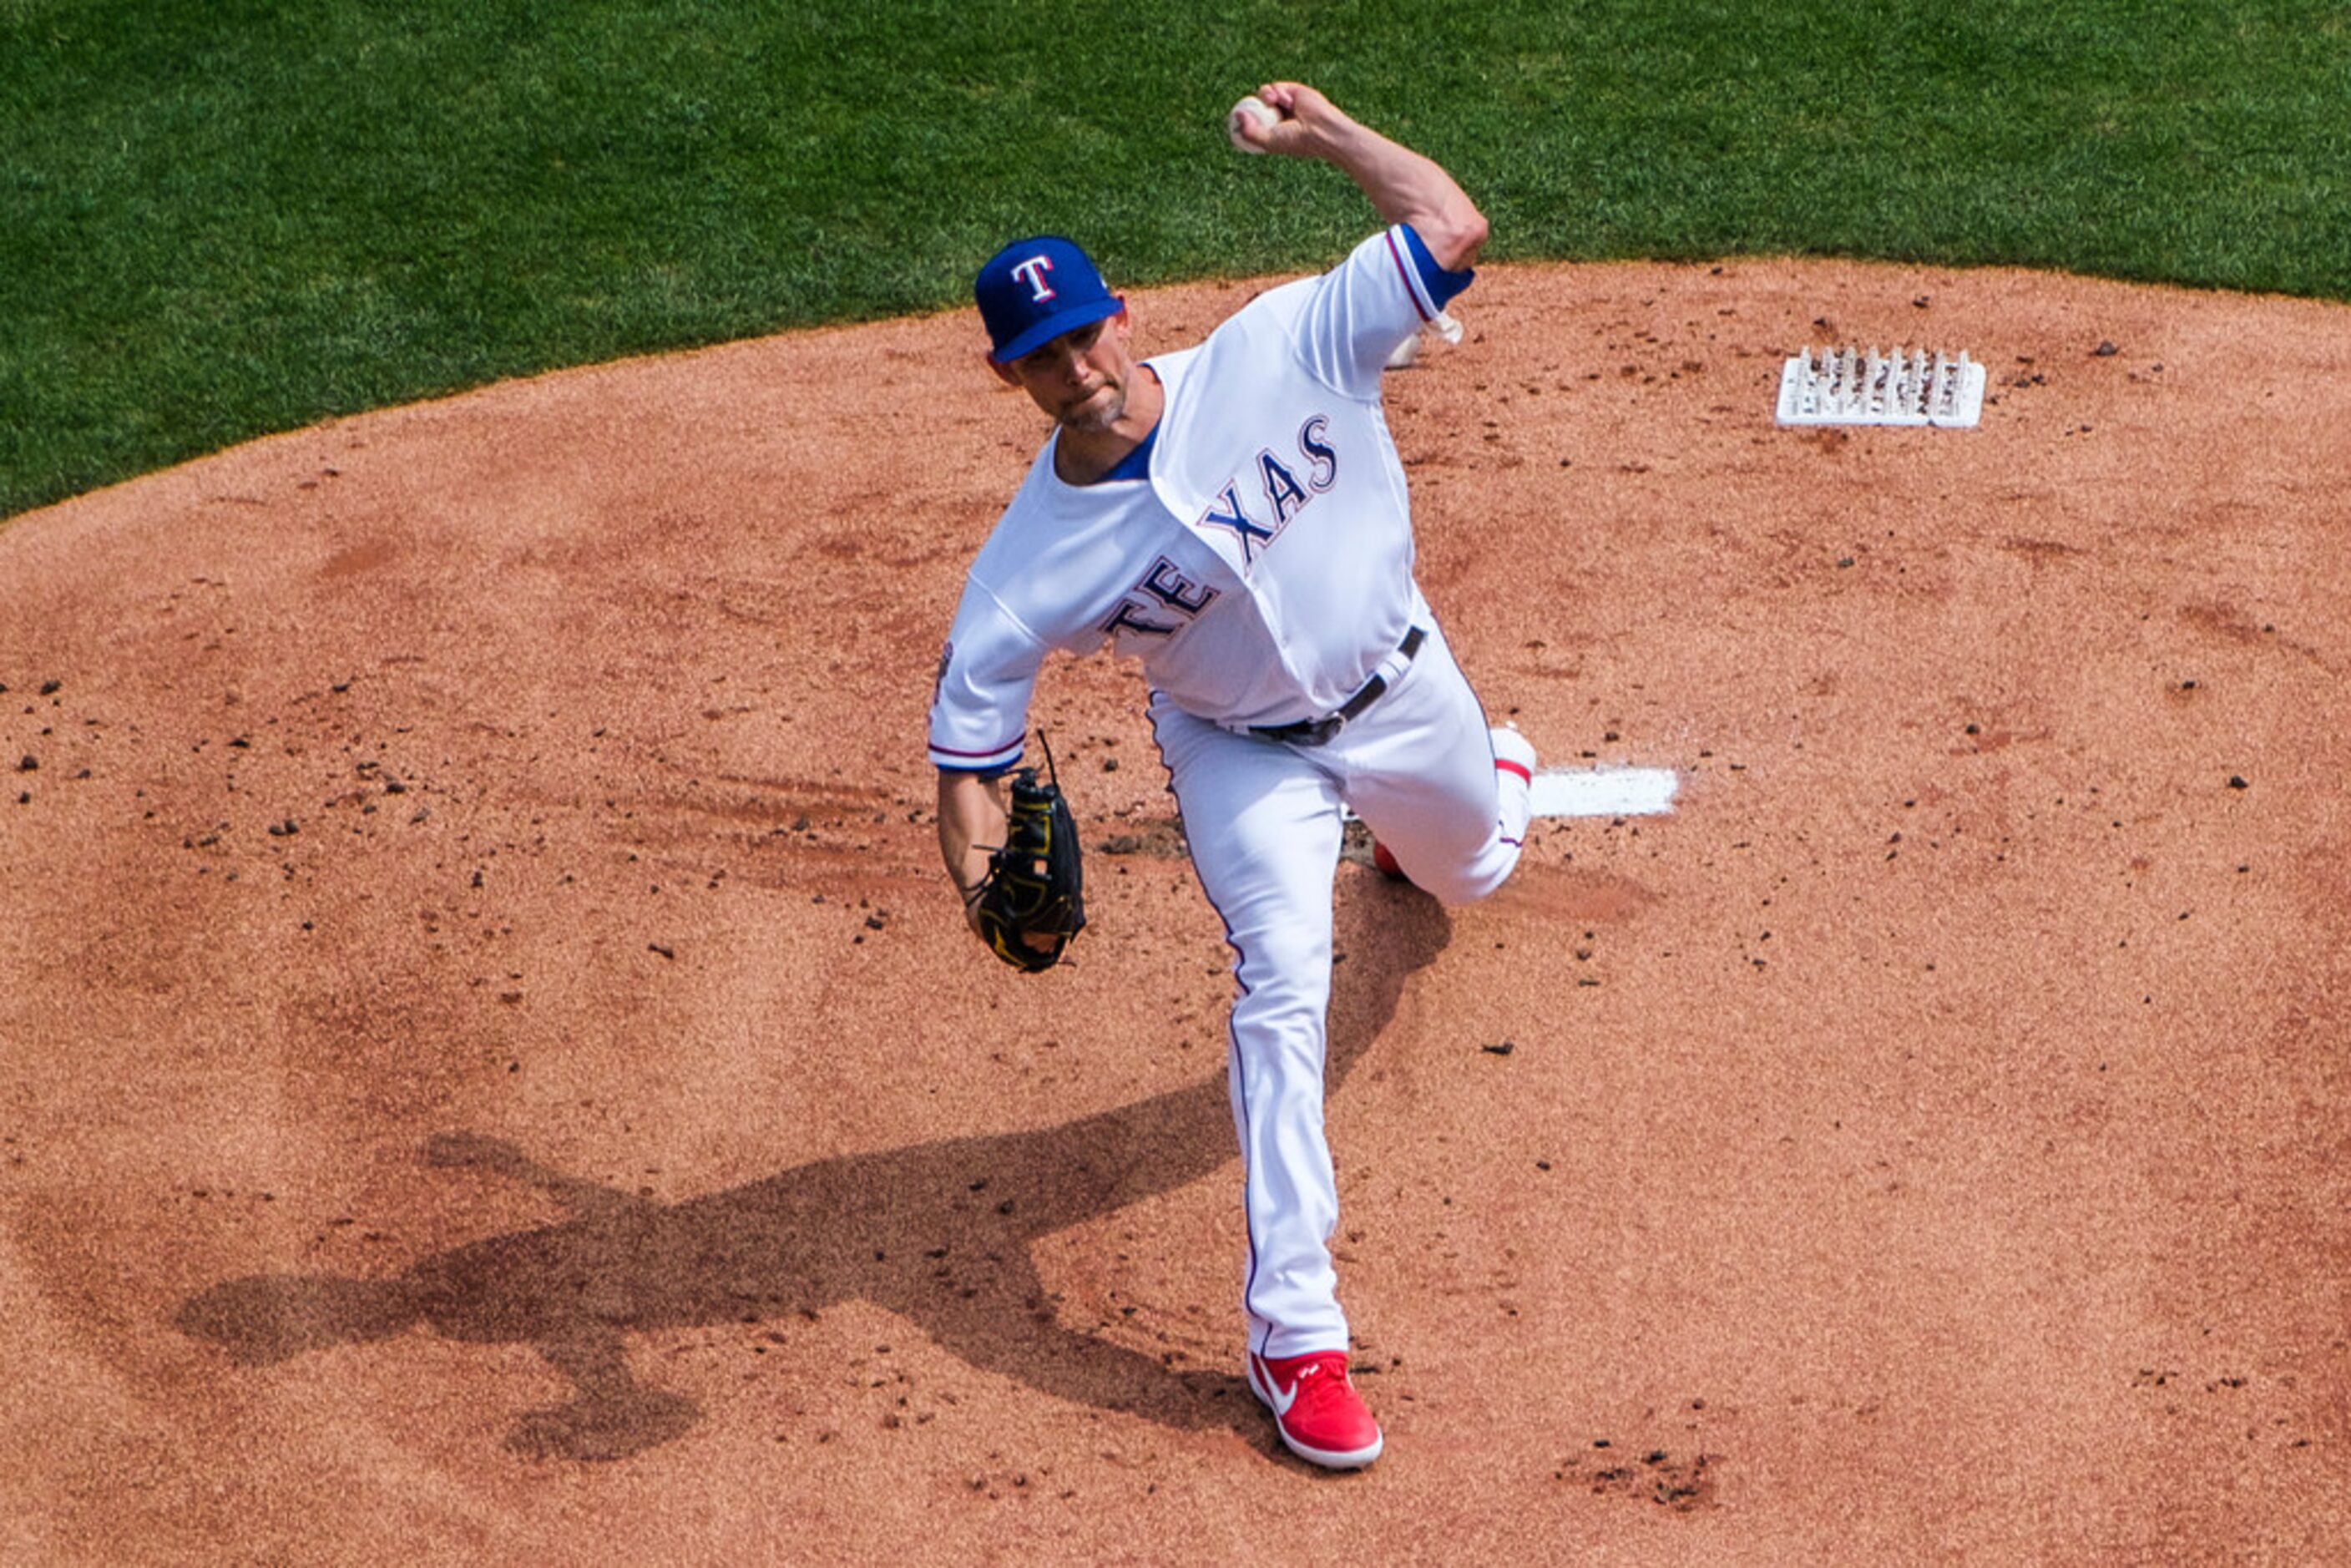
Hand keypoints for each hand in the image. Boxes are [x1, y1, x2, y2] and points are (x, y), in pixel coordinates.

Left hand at [1234, 81, 1355, 158]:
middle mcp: (1277, 117)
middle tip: (1247, 109)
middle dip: (1252, 106)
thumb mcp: (1269, 141)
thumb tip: (1237, 115)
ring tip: (1272, 101)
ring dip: (1265, 96)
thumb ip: (1250, 132)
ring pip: (1264, 94)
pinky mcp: (1292, 91)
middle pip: (1256, 106)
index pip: (1252, 123)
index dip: (1244, 120)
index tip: (1234, 119)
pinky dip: (1277, 91)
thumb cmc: (1296, 140)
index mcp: (1272, 132)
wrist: (1320, 129)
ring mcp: (1284, 104)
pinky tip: (1286, 100)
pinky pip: (1276, 86)